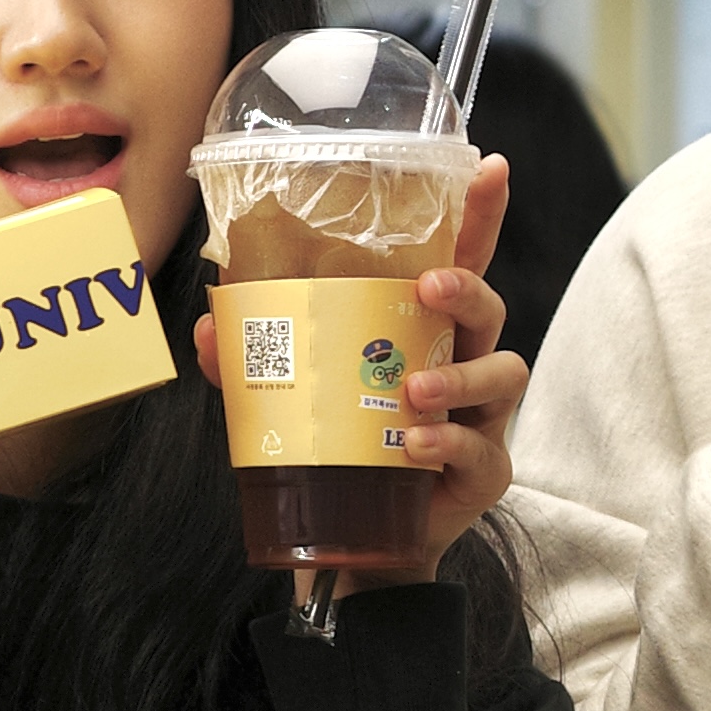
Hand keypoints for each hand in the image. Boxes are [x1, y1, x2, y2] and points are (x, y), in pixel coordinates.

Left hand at [190, 156, 526, 583]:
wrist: (361, 543)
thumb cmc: (340, 449)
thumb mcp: (289, 397)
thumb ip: (250, 360)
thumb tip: (207, 325)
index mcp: (423, 330)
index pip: (458, 260)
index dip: (479, 214)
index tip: (490, 167)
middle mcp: (463, 362)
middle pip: (490, 307)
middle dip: (468, 288)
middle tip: (429, 287)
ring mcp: (481, 418)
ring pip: (502, 372)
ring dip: (459, 376)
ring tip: (411, 392)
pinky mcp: (484, 472)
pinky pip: (481, 450)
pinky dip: (448, 444)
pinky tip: (413, 446)